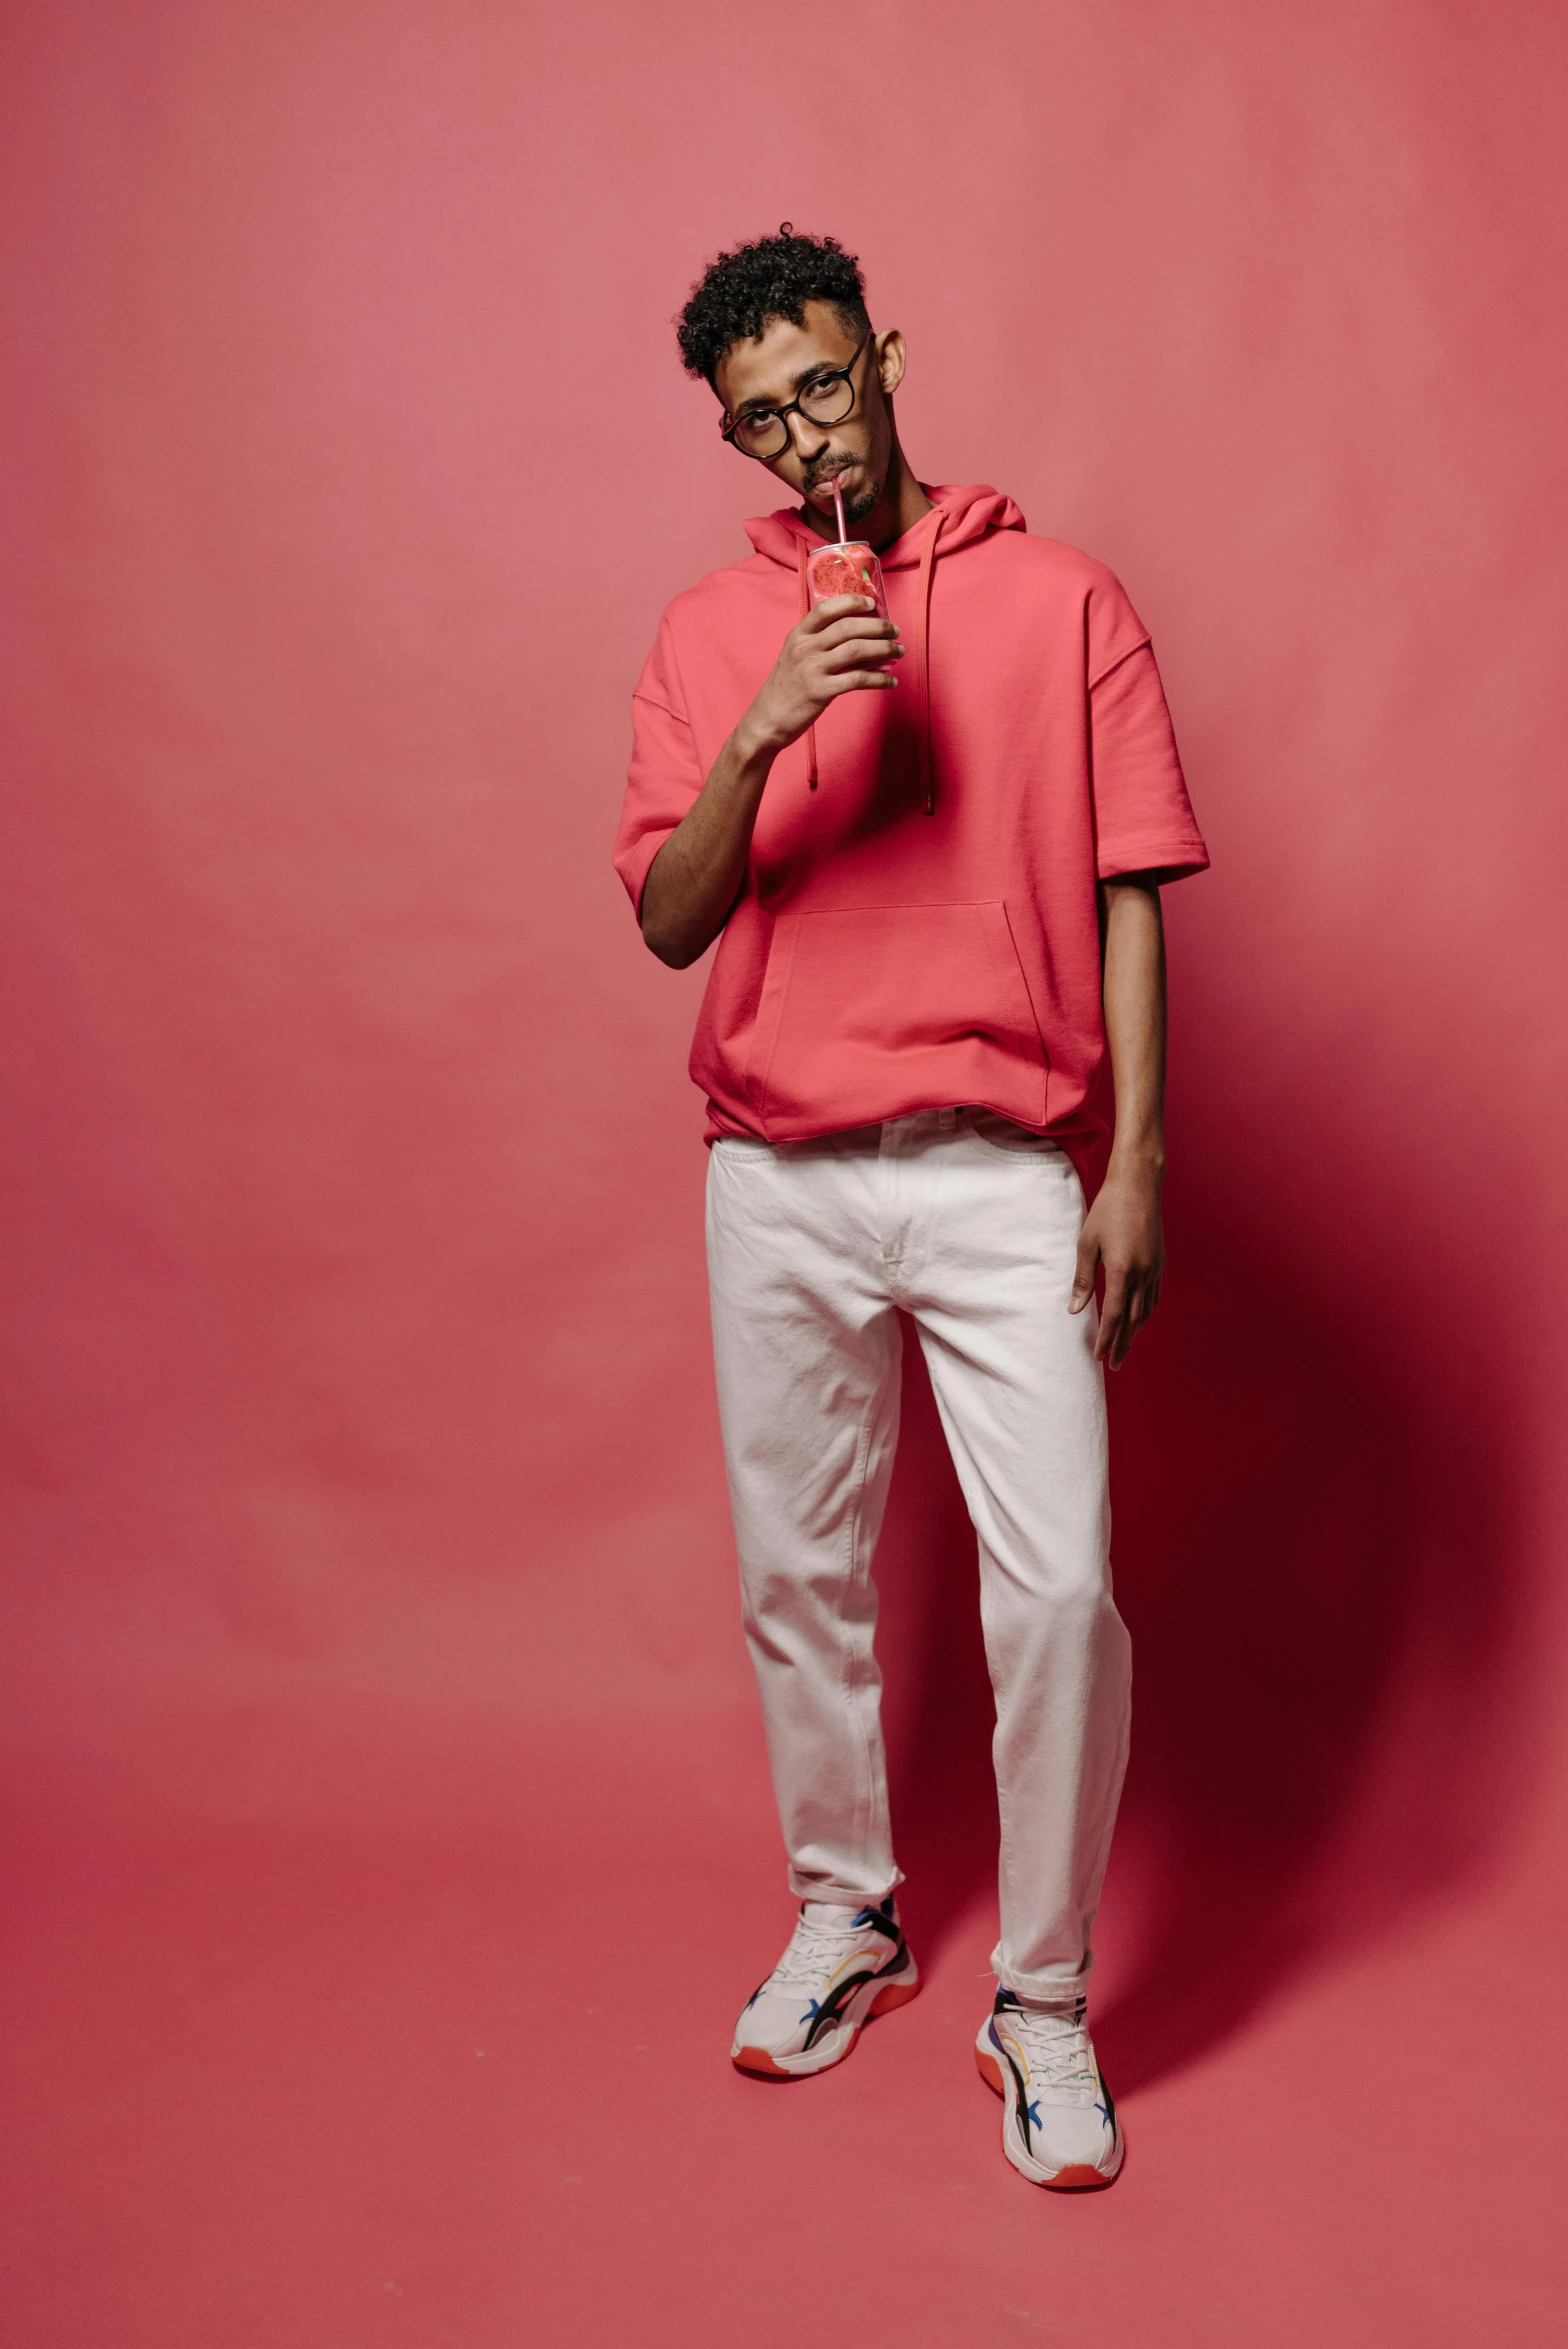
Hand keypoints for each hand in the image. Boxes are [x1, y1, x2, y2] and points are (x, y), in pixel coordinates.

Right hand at [741, 595, 902, 754]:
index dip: (852, 602)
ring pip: (856, 650)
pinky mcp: (821, 692)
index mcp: (798, 635)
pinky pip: (858, 680)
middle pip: (848, 627)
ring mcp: (812, 669)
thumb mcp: (794, 656)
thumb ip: (817, 641)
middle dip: (878, 626)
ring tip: (898, 651)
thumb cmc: (785, 688)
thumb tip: (856, 633)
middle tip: (895, 631)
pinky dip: (879, 679)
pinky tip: (891, 681)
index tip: (872, 604)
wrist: (766, 720)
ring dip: (883, 649)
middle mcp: (804, 648)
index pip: (827, 608)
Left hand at [1069, 1164, 1164, 1369]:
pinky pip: (1154, 1296)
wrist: (1138, 1185)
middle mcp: (1143, 1274)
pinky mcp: (1160, 1262)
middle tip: (1114, 1365)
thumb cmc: (1107, 1210)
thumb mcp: (1087, 1244)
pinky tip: (1138, 1318)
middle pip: (1132, 1320)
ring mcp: (1155, 1269)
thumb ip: (1083, 1279)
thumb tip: (1075, 1310)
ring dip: (1134, 1332)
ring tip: (1124, 1347)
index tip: (1099, 1356)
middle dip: (1122, 1344)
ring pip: (1145, 1311)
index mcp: (1122, 1271)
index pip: (1113, 1316)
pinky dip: (1145, 1313)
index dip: (1106, 1338)